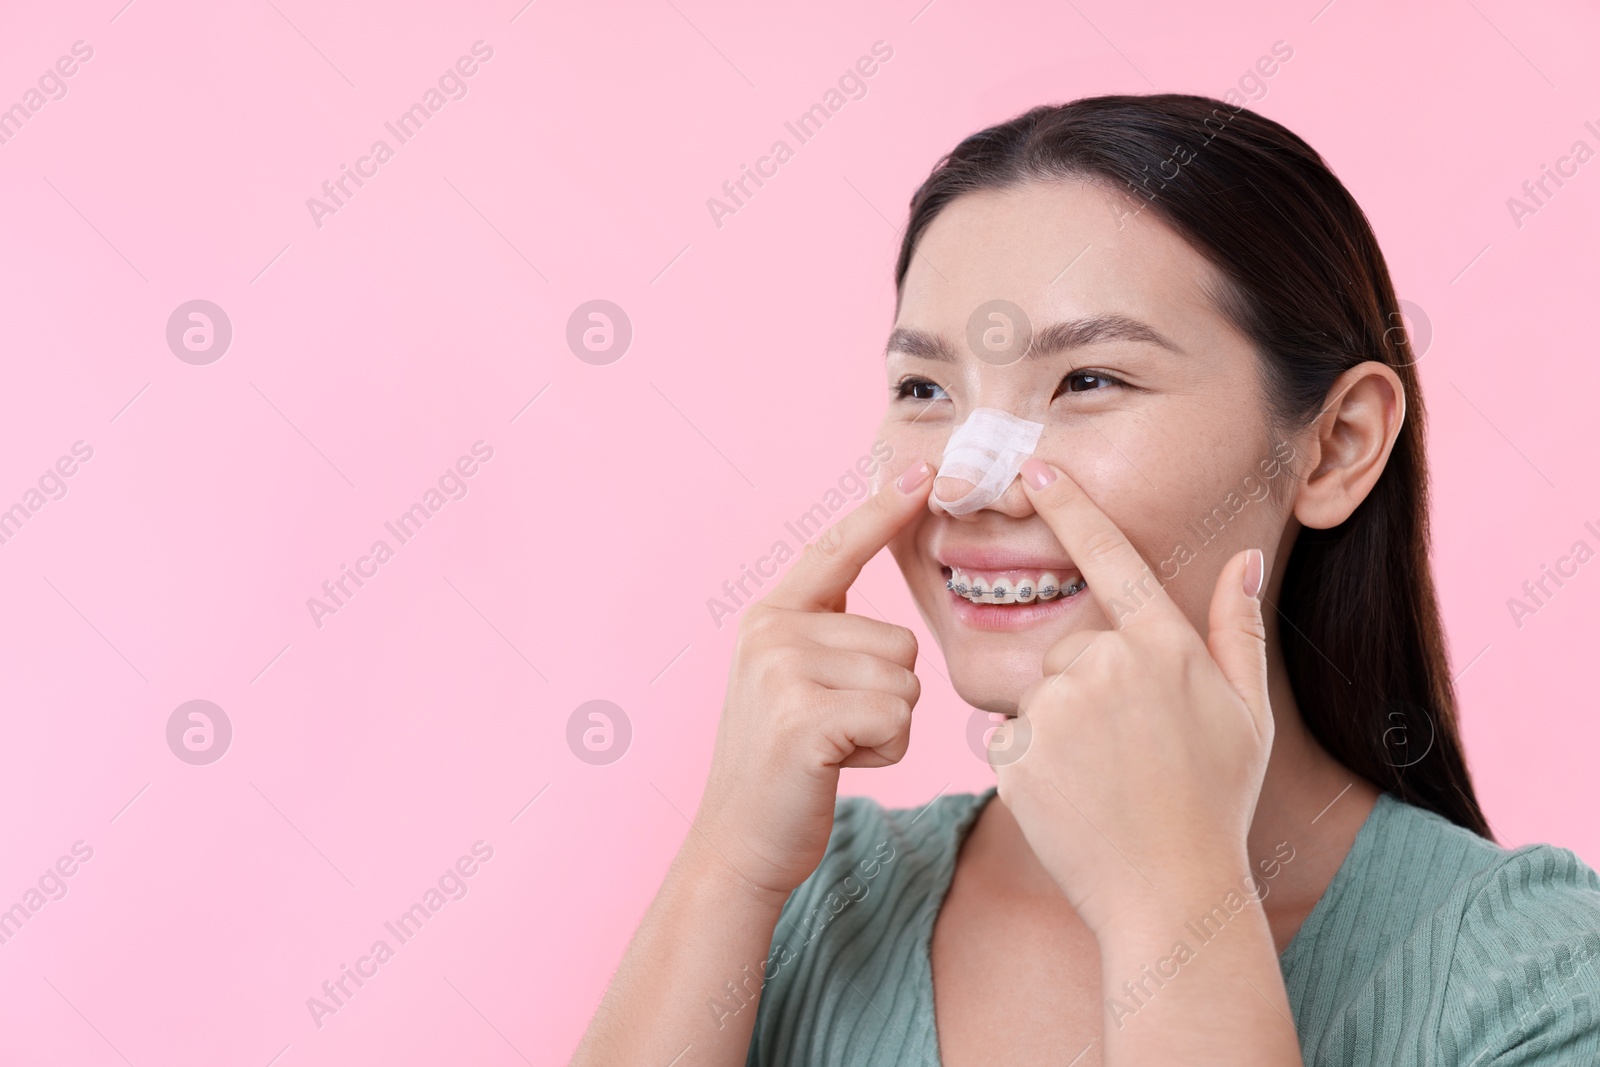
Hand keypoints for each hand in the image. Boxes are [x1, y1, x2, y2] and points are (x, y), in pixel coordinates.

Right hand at [693, 462, 932, 905]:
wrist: (739, 842)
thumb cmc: (786, 765)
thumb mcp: (793, 680)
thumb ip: (827, 629)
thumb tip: (875, 576)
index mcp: (771, 615)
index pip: (838, 549)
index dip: (883, 509)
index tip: (924, 470)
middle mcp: (771, 631)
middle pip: (900, 640)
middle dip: (889, 694)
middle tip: (834, 729)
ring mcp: (782, 672)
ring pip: (905, 681)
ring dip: (888, 726)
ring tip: (834, 748)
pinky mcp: (803, 719)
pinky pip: (897, 718)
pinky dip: (884, 751)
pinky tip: (837, 765)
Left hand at [992, 458, 1273, 936]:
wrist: (1169, 893)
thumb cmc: (1215, 802)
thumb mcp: (1246, 712)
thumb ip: (1236, 627)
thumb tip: (1247, 557)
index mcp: (1164, 646)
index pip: (1110, 557)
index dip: (1072, 507)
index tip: (1036, 466)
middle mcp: (1106, 665)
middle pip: (1070, 647)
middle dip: (1088, 686)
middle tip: (1127, 748)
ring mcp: (1057, 708)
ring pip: (1040, 692)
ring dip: (1059, 725)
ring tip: (1103, 778)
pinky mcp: (1015, 751)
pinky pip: (1011, 736)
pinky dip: (1032, 762)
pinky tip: (1071, 797)